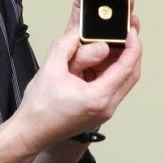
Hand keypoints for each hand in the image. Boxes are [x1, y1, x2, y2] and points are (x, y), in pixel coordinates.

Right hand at [12, 0, 141, 154]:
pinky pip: (111, 87)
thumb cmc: (39, 108)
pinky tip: (97, 59)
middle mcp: (106, 107)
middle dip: (131, 51)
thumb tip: (80, 34)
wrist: (31, 132)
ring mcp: (104, 110)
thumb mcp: (50, 68)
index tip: (131, 30)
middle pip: (131, 75)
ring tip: (111, 42)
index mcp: (98, 97)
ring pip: (122, 81)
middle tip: (127, 32)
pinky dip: (109, 71)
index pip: (126, 67)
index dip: (132, 46)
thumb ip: (67, 46)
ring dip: (120, 61)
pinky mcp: (98, 110)